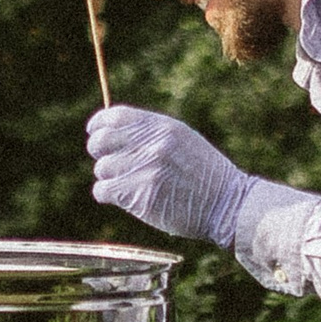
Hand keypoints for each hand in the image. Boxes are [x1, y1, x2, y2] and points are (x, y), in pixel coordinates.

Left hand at [85, 103, 251, 243]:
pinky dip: (107, 195)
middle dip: (99, 151)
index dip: (98, 124)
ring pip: (102, 169)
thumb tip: (112, 131)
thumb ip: (150, 134)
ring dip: (109, 177)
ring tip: (129, 183)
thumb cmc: (204, 175)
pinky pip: (103, 191)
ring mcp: (145, 170)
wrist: (227, 205)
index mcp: (162, 127)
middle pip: (100, 142)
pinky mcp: (140, 195)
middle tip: (109, 162)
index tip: (94, 131)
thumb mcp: (182, 141)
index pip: (115, 116)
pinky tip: (123, 198)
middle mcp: (152, 144)